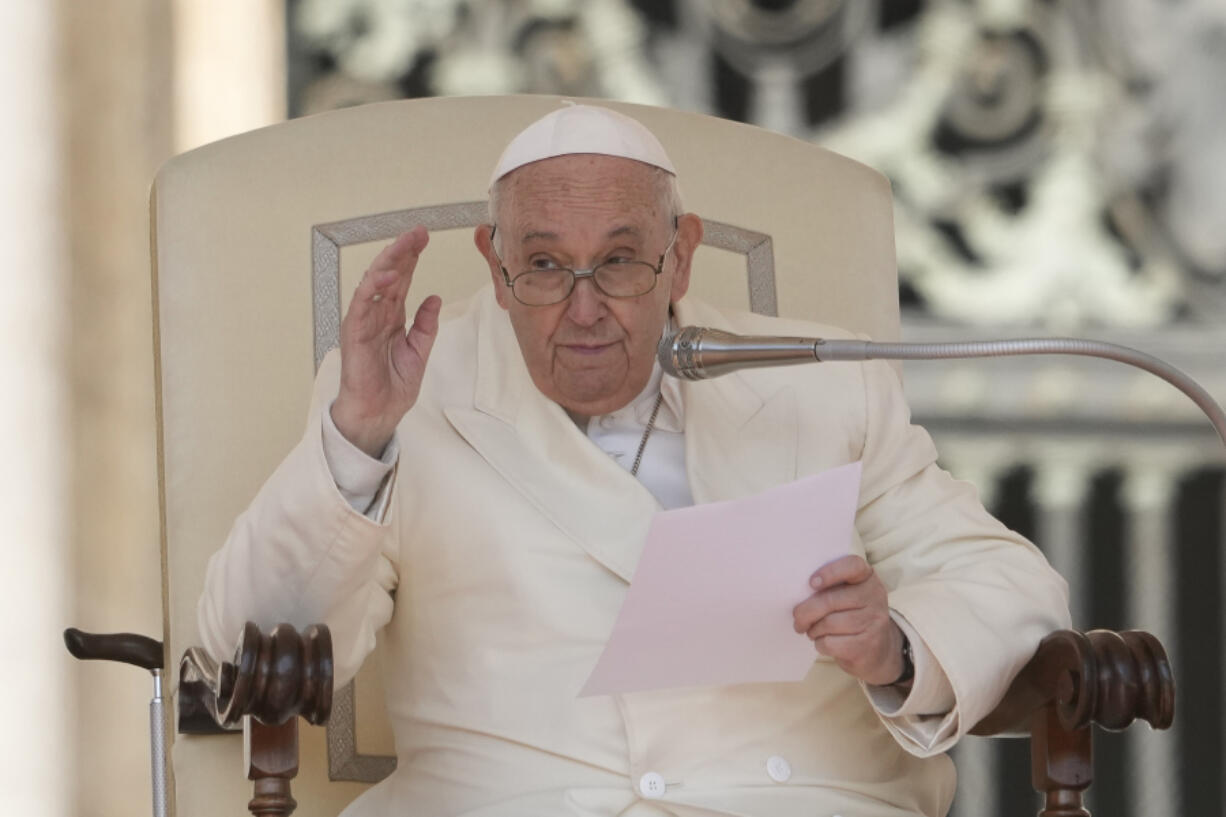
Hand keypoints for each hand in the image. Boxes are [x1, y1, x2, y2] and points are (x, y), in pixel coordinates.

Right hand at [331, 226, 440, 456]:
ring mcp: (364, 321)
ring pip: (374, 282)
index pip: (402, 280)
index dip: (412, 258)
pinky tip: (388, 274)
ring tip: (404, 243)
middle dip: (403, 251)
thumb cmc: (393, 385)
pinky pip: (363, 304)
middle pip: (389, 274)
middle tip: (418, 232)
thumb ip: (426, 325)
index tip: (425, 238)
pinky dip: (374, 287)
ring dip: (389, 261)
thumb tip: (434, 297)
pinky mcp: (355, 332)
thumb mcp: (419, 351)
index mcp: (392, 316)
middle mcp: (377, 314)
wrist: (380, 413)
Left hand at [791, 555, 904, 686]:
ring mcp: (874, 621)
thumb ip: (830, 587)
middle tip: (797, 618)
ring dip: (813, 629)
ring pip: (829, 623)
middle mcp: (875, 596)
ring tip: (812, 630)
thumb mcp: (848, 593)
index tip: (811, 583)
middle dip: (806, 611)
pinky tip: (824, 641)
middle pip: (830, 600)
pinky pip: (832, 643)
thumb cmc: (852, 614)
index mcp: (867, 577)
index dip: (830, 572)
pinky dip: (821, 644)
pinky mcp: (868, 645)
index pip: (853, 565)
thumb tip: (797, 592)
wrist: (878, 648)